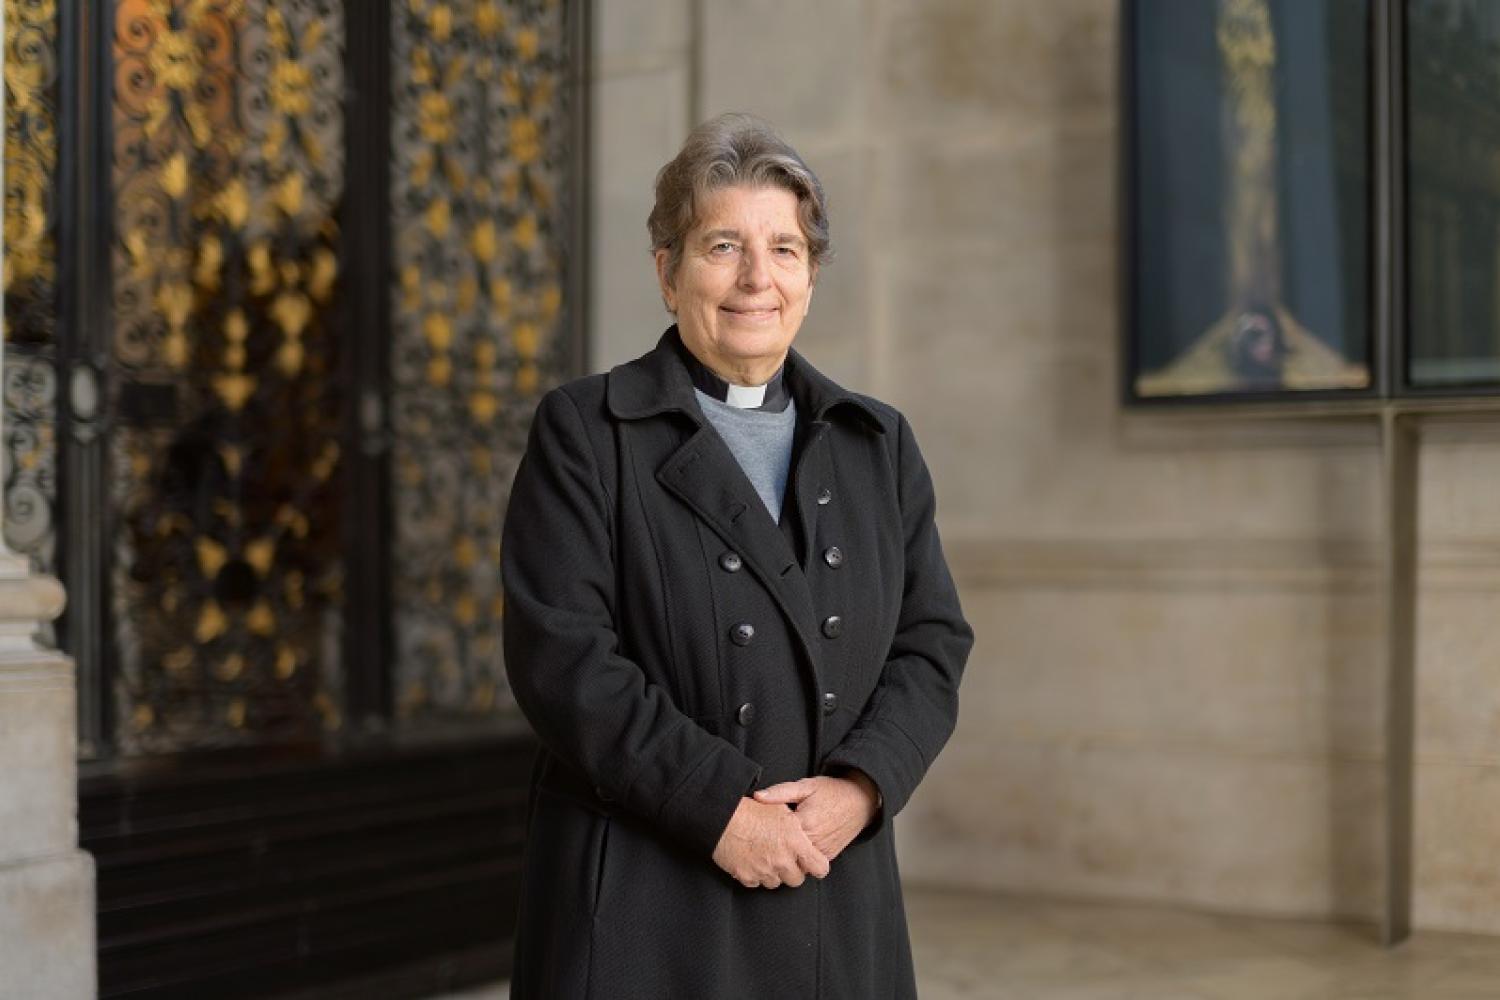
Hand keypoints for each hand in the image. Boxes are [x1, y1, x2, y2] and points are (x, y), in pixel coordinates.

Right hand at [712, 797, 830, 888]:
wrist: (721, 818)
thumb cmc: (750, 810)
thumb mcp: (780, 809)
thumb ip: (796, 827)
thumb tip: (804, 836)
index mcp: (795, 842)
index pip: (819, 867)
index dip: (816, 865)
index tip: (811, 863)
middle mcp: (782, 860)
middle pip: (797, 880)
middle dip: (792, 871)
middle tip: (783, 858)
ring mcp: (764, 871)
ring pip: (776, 883)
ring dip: (773, 873)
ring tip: (764, 856)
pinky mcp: (747, 877)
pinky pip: (757, 883)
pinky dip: (755, 874)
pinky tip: (751, 859)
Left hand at [753, 773, 879, 862]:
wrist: (861, 800)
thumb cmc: (832, 791)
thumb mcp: (805, 786)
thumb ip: (780, 792)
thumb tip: (757, 796)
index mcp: (805, 823)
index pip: (776, 837)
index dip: (765, 834)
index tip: (759, 829)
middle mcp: (815, 840)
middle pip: (786, 853)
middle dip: (775, 847)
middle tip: (766, 840)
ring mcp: (823, 850)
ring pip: (797, 862)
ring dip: (789, 855)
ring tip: (781, 844)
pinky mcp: (829, 856)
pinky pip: (810, 863)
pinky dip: (801, 858)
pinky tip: (797, 846)